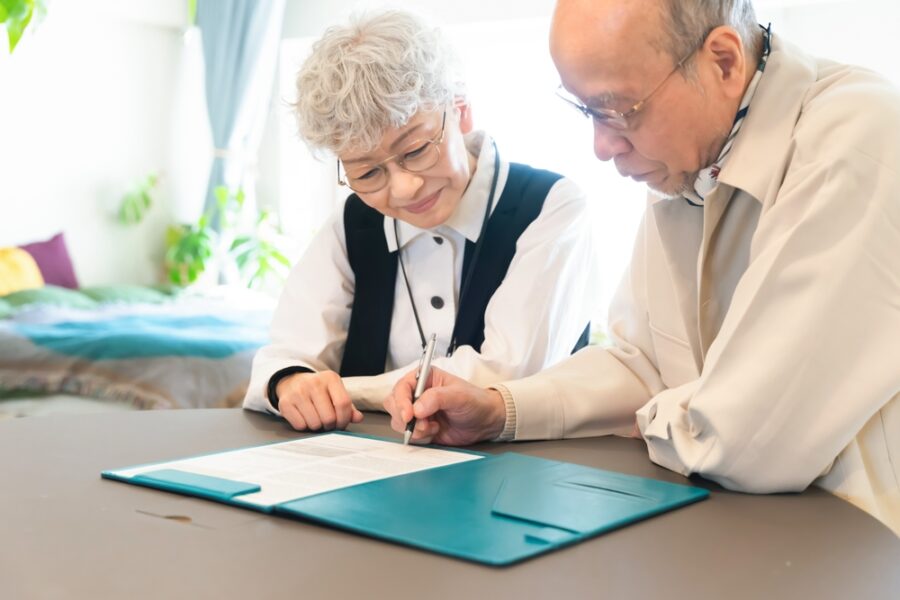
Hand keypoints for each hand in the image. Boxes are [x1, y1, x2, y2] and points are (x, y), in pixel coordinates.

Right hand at [274, 371, 362, 430]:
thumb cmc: (319, 391)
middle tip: (328, 423)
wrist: (293, 382)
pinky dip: (304, 426)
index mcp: (330, 378)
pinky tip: (304, 418)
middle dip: (330, 425)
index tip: (341, 424)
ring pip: (314, 423)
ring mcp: (298, 392)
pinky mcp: (285, 402)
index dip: (344, 419)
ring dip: (317, 427)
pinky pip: (300, 425)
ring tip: (316, 419)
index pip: (343, 403)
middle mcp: (314, 383)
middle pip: (329, 417)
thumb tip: (358, 418)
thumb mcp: (335, 393)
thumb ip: (348, 407)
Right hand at [384, 367, 505, 445]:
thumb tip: (417, 408)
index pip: (401, 387)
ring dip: (414, 428)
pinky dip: (419, 436)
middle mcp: (417, 394)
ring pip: (398, 421)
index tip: (409, 415)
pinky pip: (408, 434)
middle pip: (393, 404)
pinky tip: (435, 431)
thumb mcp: (458, 395)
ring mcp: (417, 412)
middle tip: (422, 423)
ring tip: (433, 427)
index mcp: (424, 378)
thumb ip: (437, 398)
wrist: (485, 422)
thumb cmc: (475, 401)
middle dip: (405, 417)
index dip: (401, 401)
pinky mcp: (420, 427)